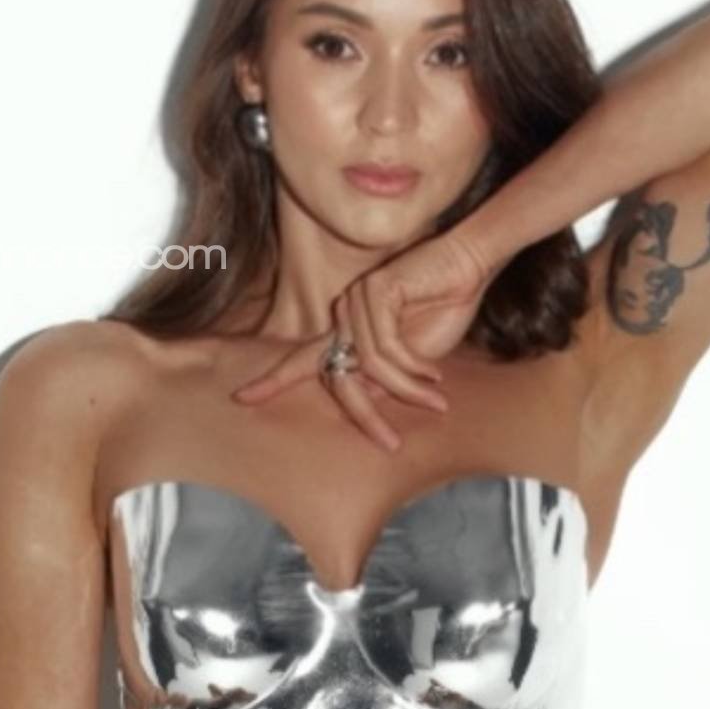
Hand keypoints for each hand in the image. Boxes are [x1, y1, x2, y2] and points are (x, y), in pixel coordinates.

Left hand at [230, 229, 491, 452]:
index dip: (274, 379)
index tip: (243, 398)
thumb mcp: (408, 356)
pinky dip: (412, 368)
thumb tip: (365, 404)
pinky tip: (434, 374)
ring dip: (407, 390)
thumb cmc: (443, 307)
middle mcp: (343, 314)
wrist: (467, 265)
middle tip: (389, 443)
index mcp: (346, 329)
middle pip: (337, 377)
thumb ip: (381, 377)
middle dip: (365, 416)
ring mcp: (355, 301)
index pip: (304, 360)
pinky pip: (385, 349)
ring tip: (437, 400)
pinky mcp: (374, 291)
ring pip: (368, 368)